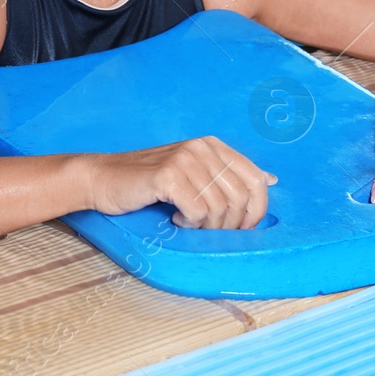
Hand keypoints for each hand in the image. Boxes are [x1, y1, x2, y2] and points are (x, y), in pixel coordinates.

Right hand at [87, 136, 276, 228]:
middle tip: (207, 230)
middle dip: (228, 224)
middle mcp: (202, 147)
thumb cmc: (149, 183)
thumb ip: (229, 175)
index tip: (241, 229)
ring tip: (187, 223)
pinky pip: (197, 212)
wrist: (103, 179)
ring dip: (205, 227)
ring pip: (219, 208)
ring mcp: (185, 159)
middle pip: (239, 198)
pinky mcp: (168, 176)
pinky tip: (175, 219)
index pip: (256, 181)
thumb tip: (271, 178)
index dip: (255, 211)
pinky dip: (188, 224)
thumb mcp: (194, 174)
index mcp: (213, 145)